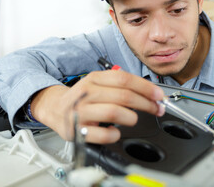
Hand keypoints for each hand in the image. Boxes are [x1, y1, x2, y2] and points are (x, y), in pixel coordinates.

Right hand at [30, 70, 164, 143]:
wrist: (55, 109)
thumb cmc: (83, 98)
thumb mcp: (98, 84)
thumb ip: (121, 85)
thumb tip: (151, 93)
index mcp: (94, 79)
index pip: (125, 79)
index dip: (146, 87)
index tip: (159, 96)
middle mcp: (87, 93)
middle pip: (124, 96)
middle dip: (146, 104)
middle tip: (156, 109)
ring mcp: (81, 112)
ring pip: (115, 112)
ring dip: (131, 117)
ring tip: (133, 119)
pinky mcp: (78, 130)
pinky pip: (103, 134)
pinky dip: (115, 134)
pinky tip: (116, 131)